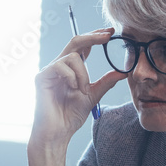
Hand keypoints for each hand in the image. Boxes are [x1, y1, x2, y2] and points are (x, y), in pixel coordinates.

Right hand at [31, 28, 127, 145]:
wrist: (58, 133)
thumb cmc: (70, 116)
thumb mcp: (93, 96)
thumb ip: (105, 83)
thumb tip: (122, 72)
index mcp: (71, 69)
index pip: (83, 46)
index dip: (96, 37)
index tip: (111, 32)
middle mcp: (59, 66)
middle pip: (75, 41)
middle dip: (93, 36)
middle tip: (108, 35)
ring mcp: (49, 71)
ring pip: (72, 56)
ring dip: (83, 73)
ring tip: (83, 90)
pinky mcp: (42, 77)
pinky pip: (60, 66)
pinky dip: (72, 77)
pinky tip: (73, 89)